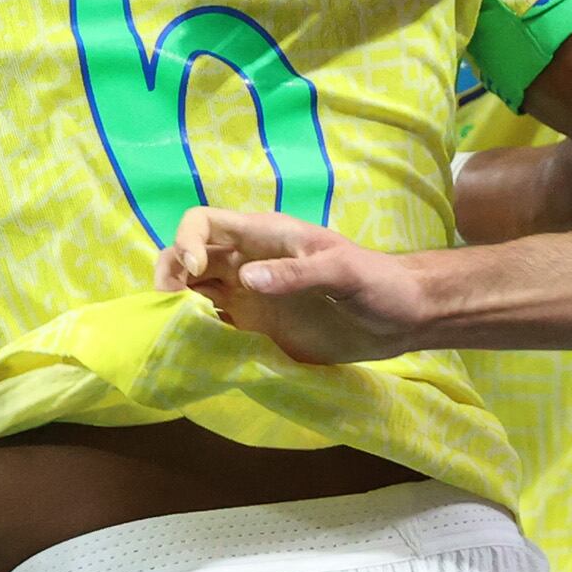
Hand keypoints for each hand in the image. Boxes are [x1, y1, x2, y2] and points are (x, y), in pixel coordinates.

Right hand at [162, 209, 432, 364]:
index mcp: (265, 236)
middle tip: (167, 306)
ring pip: (194, 290)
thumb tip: (245, 278)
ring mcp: (251, 295)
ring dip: (176, 304)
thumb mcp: (343, 272)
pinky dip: (196, 331)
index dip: (187, 241)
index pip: (205, 223)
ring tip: (172, 328)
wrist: (404, 317)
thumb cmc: (379, 283)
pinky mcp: (258, 327)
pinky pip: (214, 324)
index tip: (193, 274)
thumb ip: (296, 274)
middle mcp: (249, 262)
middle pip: (188, 255)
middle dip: (168, 272)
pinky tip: (193, 348)